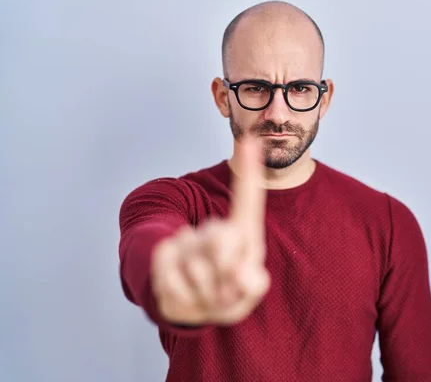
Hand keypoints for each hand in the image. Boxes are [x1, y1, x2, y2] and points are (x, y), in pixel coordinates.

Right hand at [150, 136, 269, 325]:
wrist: (195, 306)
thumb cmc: (229, 290)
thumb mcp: (248, 288)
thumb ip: (251, 282)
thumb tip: (235, 271)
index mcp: (242, 234)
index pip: (248, 200)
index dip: (249, 171)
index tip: (249, 141)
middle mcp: (215, 230)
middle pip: (219, 235)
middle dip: (225, 270)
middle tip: (224, 286)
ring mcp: (188, 240)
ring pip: (196, 265)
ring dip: (205, 291)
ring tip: (206, 292)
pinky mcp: (163, 252)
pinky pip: (172, 279)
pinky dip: (185, 298)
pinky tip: (188, 294)